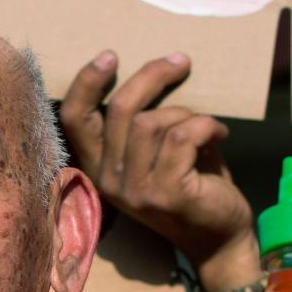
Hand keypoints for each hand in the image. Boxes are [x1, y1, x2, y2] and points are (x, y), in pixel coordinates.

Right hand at [61, 51, 259, 291]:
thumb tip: (153, 74)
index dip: (86, 83)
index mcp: (99, 166)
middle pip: (119, 109)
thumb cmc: (192, 184)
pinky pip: (181, 136)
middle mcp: (108, 180)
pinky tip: (218, 136)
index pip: (73, 119)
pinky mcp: (165, 192)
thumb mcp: (155, 153)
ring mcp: (135, 190)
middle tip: (181, 62)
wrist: (218, 235)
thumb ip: (142, 124)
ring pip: (152, 122)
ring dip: (186, 113)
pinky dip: (205, 127)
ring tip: (204, 127)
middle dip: (152, 76)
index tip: (110, 55)